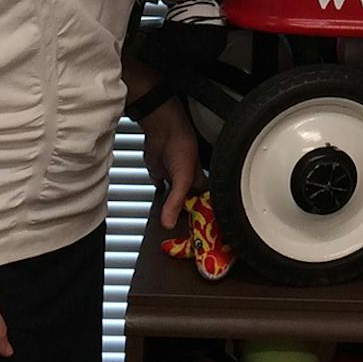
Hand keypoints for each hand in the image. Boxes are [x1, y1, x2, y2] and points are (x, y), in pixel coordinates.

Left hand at [143, 95, 201, 230]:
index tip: (197, 231)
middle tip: (181, 231)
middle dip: (185, 215)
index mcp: (201, 181)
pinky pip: (160, 189)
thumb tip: (169, 221)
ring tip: (170, 223)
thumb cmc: (182, 144)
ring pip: (173, 198)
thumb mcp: (182, 178)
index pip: (203, 203)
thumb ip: (175, 201)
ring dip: (171, 208)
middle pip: (188, 203)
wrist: (162, 129)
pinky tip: (159, 206)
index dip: (202, 216)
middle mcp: (188, 181)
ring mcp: (174, 178)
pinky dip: (159, 198)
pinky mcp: (160, 174)